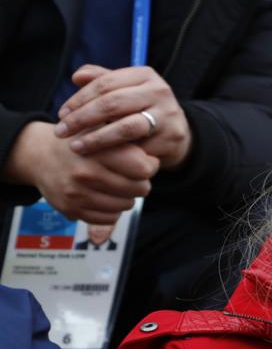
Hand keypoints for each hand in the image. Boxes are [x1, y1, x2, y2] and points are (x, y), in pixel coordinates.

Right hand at [3, 122, 158, 223]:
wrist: (40, 155)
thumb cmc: (82, 141)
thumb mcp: (104, 130)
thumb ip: (129, 144)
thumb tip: (154, 164)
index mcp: (98, 149)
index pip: (144, 168)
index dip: (150, 165)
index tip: (145, 161)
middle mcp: (86, 173)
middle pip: (140, 188)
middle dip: (141, 181)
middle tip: (132, 174)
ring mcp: (77, 194)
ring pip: (127, 204)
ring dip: (128, 196)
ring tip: (118, 183)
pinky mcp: (72, 210)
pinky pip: (109, 217)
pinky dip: (113, 209)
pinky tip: (106, 195)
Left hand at [54, 65, 192, 169]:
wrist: (177, 132)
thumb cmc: (142, 108)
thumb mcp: (125, 90)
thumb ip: (101, 80)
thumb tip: (76, 77)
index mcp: (145, 75)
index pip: (104, 84)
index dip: (79, 99)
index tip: (61, 114)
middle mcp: (159, 91)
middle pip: (112, 104)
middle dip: (82, 119)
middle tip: (61, 132)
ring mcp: (167, 115)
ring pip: (125, 128)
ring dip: (96, 139)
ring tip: (75, 147)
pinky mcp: (170, 138)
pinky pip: (137, 149)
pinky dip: (115, 154)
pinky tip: (99, 158)